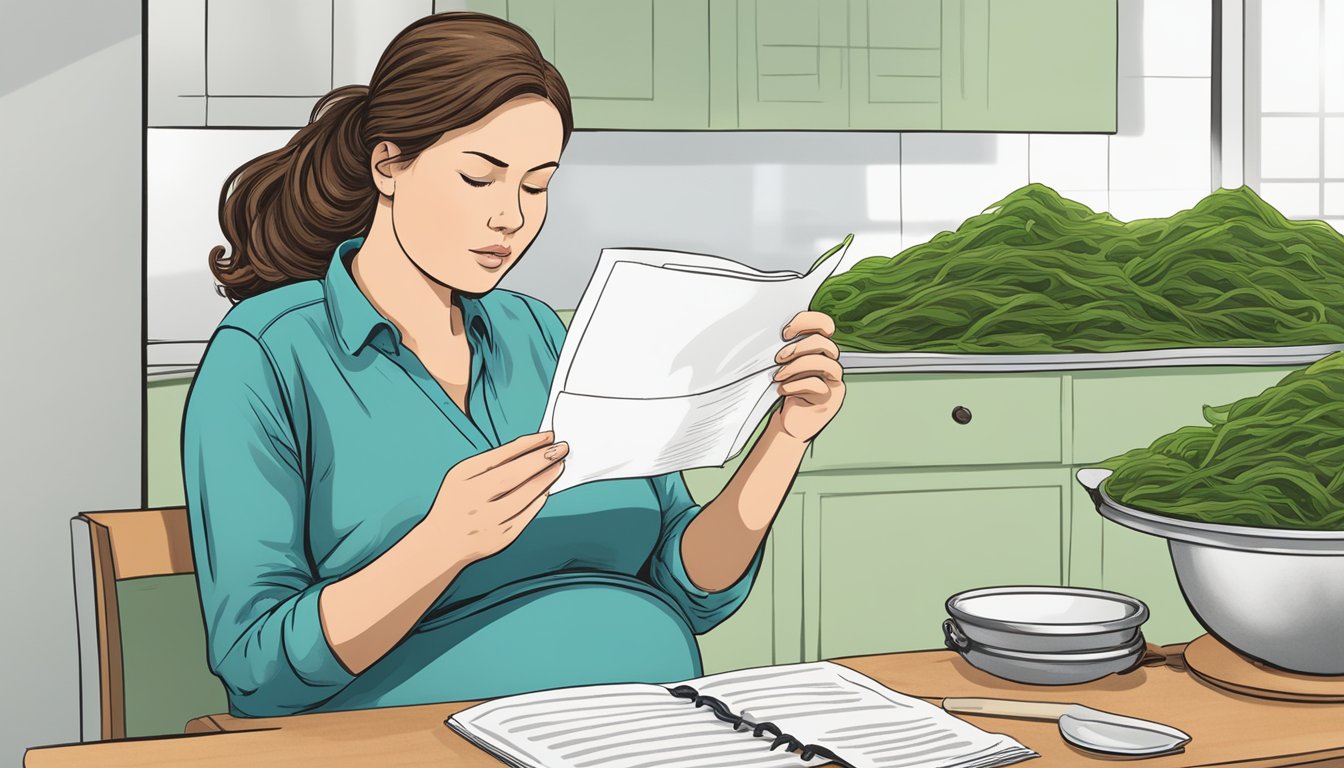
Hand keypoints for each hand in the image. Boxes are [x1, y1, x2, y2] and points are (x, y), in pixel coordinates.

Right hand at [426, 432, 567, 563]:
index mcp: (462, 478)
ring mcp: (487, 521)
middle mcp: (473, 499)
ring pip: (524, 497)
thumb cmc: (456, 502)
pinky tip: (546, 489)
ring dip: (545, 479)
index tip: (548, 436)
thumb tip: (530, 449)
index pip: (500, 456)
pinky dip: (538, 501)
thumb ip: (490, 462)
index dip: (528, 444)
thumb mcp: (461, 476)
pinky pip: (526, 516)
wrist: (441, 543)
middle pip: (514, 475)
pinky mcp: (500, 538)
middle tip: (561, 449)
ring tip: (559, 466)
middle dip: (542, 459)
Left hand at [771, 311, 844, 442]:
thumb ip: (785, 349)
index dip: (808, 322)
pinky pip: (819, 385)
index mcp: (820, 350)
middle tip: (779, 358)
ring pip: (826, 363)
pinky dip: (797, 385)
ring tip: (779, 376)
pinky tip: (783, 390)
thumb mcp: (783, 366)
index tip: (786, 332)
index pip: (825, 325)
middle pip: (825, 344)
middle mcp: (831, 363)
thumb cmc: (786, 392)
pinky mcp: (832, 400)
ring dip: (797, 367)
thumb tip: (772, 333)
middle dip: (799, 348)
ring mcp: (834, 382)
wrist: (789, 422)